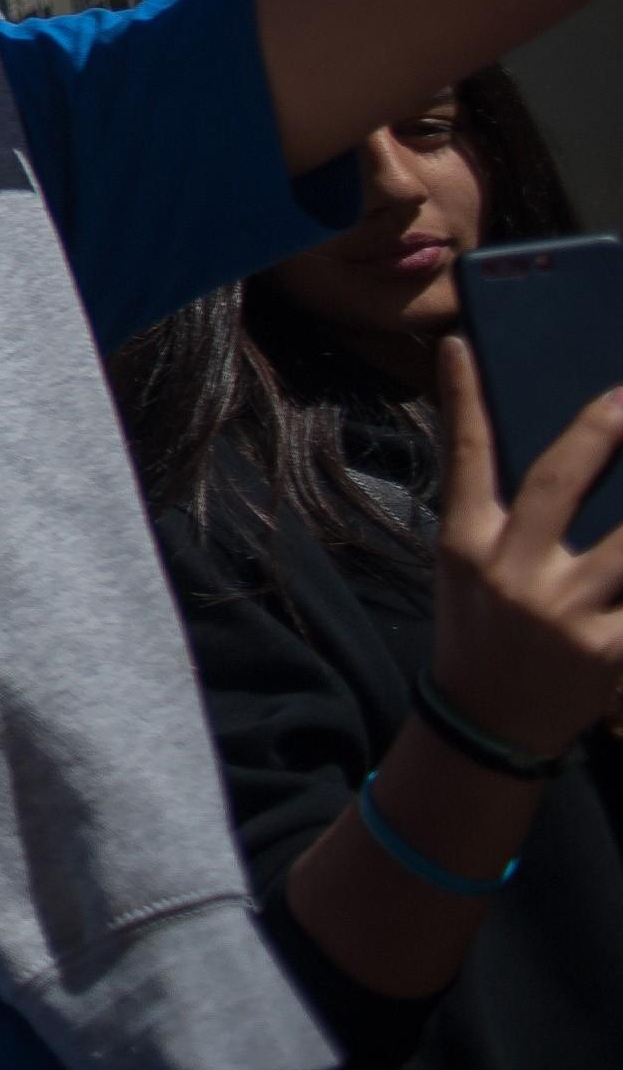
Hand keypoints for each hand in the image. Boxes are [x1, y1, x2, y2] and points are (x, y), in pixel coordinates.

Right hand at [428, 333, 622, 755]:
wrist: (490, 724)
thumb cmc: (482, 627)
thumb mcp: (464, 564)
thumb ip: (490, 504)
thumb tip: (521, 434)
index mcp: (469, 546)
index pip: (464, 459)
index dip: (462, 399)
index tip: (464, 345)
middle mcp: (511, 574)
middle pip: (556, 483)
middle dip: (599, 433)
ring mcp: (565, 616)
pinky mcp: (610, 653)